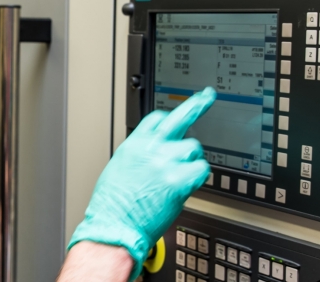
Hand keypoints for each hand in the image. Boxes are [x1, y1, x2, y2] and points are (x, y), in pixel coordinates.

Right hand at [67, 88, 215, 279]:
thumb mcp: (119, 169)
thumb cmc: (112, 205)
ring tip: (178, 179)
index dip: (169, 120)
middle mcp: (151, 148)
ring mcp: (165, 162)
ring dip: (190, 163)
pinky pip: (201, 170)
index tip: (177, 116)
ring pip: (193, 150)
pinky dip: (198, 178)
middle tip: (207, 96)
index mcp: (134, 145)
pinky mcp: (178, 180)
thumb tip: (153, 160)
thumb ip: (140, 158)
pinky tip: (186, 186)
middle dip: (196, 105)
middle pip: (180, 117)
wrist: (114, 225)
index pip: (157, 119)